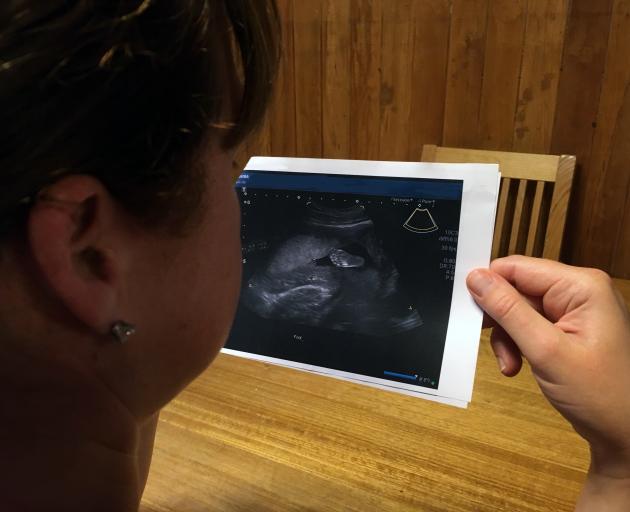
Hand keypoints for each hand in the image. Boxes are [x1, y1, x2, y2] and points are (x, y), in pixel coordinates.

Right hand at [467, 256, 629, 508]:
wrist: (626, 436)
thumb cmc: (600, 395)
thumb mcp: (546, 350)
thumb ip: (508, 311)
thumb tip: (476, 278)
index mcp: (581, 286)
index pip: (518, 268)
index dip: (489, 286)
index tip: (468, 311)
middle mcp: (578, 292)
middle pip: (516, 289)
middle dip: (501, 320)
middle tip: (494, 346)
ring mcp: (573, 312)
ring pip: (518, 311)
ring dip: (507, 338)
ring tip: (510, 365)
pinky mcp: (567, 330)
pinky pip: (528, 327)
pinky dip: (517, 346)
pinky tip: (517, 367)